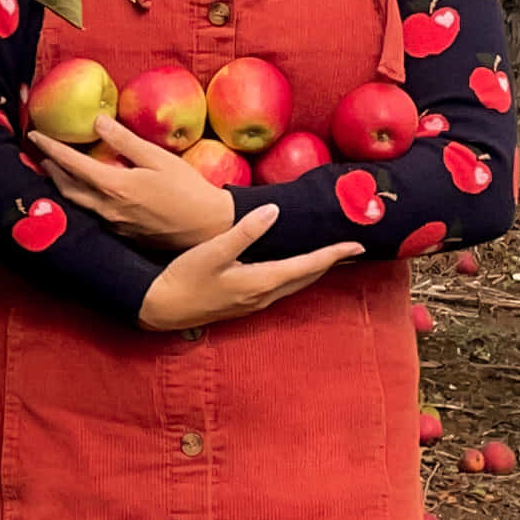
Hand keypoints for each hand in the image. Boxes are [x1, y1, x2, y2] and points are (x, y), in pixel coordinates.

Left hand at [34, 112, 238, 251]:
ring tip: (56, 171)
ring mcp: (113, 225)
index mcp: (114, 187)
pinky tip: (87, 191)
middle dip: (51, 169)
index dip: (50, 148)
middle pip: (67, 188)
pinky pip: (92, 215)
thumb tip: (98, 120)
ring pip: (77, 204)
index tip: (34, 135)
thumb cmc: (188, 189)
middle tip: (41, 153)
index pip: (71, 164)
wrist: (208, 227)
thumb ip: (125, 140)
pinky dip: (82, 199)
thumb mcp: (158, 158)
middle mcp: (107, 209)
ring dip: (63, 185)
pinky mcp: (122, 234)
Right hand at [139, 214, 365, 333]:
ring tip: (331, 256)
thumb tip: (273, 211)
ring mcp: (255, 303)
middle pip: (307, 278)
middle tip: (352, 248)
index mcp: (261, 281)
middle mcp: (264, 296)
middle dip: (331, 262)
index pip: (308, 265)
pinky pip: (282, 287)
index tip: (357, 244)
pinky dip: (297, 275)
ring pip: (295, 284)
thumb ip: (245, 231)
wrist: (162, 308)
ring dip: (315, 270)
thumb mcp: (213, 251)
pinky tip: (294, 268)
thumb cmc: (185, 278)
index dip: (333, 253)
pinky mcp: (245, 303)